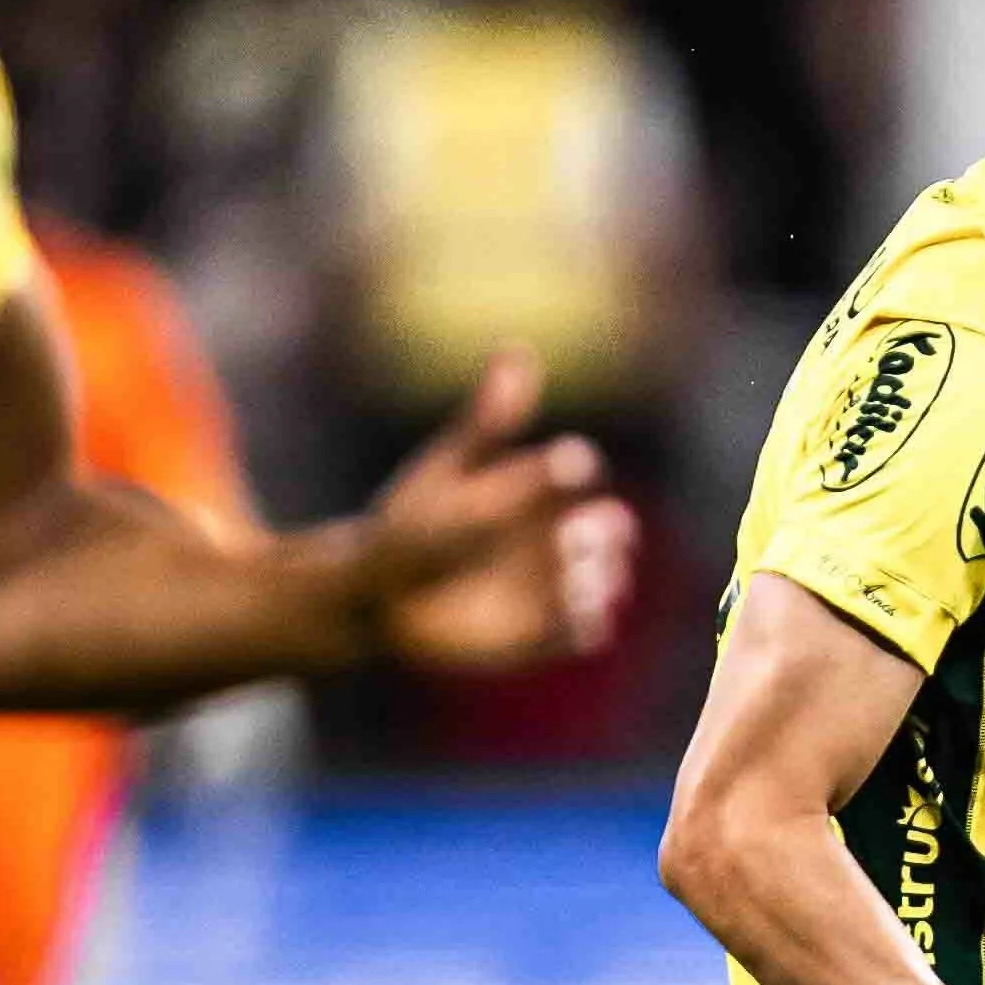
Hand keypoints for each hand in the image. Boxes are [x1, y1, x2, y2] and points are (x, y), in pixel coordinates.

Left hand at [356, 348, 634, 675]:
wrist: (376, 598)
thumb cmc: (412, 526)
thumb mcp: (450, 470)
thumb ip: (489, 422)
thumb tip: (519, 349)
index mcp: (537, 491)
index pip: (575, 471)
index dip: (574, 468)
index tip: (566, 464)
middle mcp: (554, 539)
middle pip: (608, 532)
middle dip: (606, 533)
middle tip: (582, 530)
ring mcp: (552, 588)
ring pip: (602, 582)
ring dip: (598, 578)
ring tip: (576, 576)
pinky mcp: (543, 635)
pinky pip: (584, 633)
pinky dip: (586, 623)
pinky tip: (570, 613)